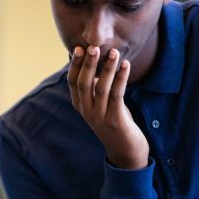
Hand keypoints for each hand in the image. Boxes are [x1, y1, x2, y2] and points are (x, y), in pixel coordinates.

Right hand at [68, 46, 148, 168]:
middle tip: (94, 46)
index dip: (74, 65)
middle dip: (88, 63)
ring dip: (107, 68)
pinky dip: (121, 78)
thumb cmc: (114, 123)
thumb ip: (95, 89)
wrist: (125, 152)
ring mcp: (100, 117)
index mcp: (80, 106)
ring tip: (114, 52)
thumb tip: (93, 64)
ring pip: (100, 88)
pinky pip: (117, 95)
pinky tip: (126, 65)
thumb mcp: (100, 105)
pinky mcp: (115, 121)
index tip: (79, 48)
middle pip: (83, 83)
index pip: (72, 82)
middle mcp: (86, 112)